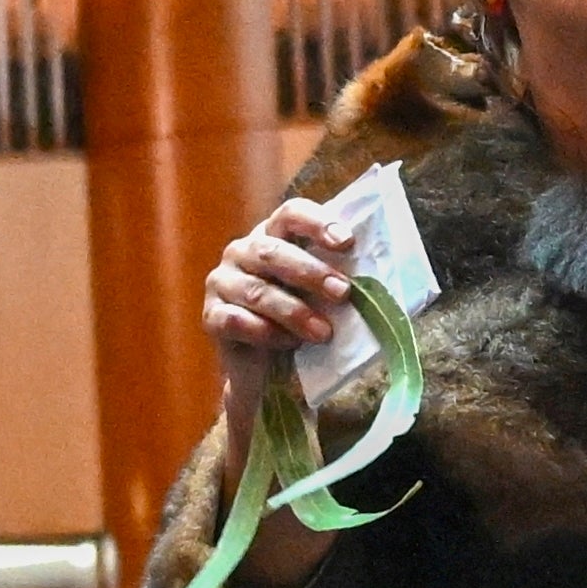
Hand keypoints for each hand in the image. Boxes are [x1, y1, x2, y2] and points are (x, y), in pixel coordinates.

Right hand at [204, 197, 354, 411]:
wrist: (266, 372)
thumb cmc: (298, 324)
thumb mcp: (319, 298)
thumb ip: (335, 280)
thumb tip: (375, 280)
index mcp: (270, 236)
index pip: (290, 215)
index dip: (317, 223)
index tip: (347, 242)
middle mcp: (241, 252)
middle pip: (273, 252)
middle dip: (311, 273)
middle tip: (343, 293)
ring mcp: (222, 282)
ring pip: (259, 292)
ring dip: (295, 312)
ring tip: (324, 333)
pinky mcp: (211, 316)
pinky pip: (238, 321)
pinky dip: (267, 333)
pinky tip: (289, 343)